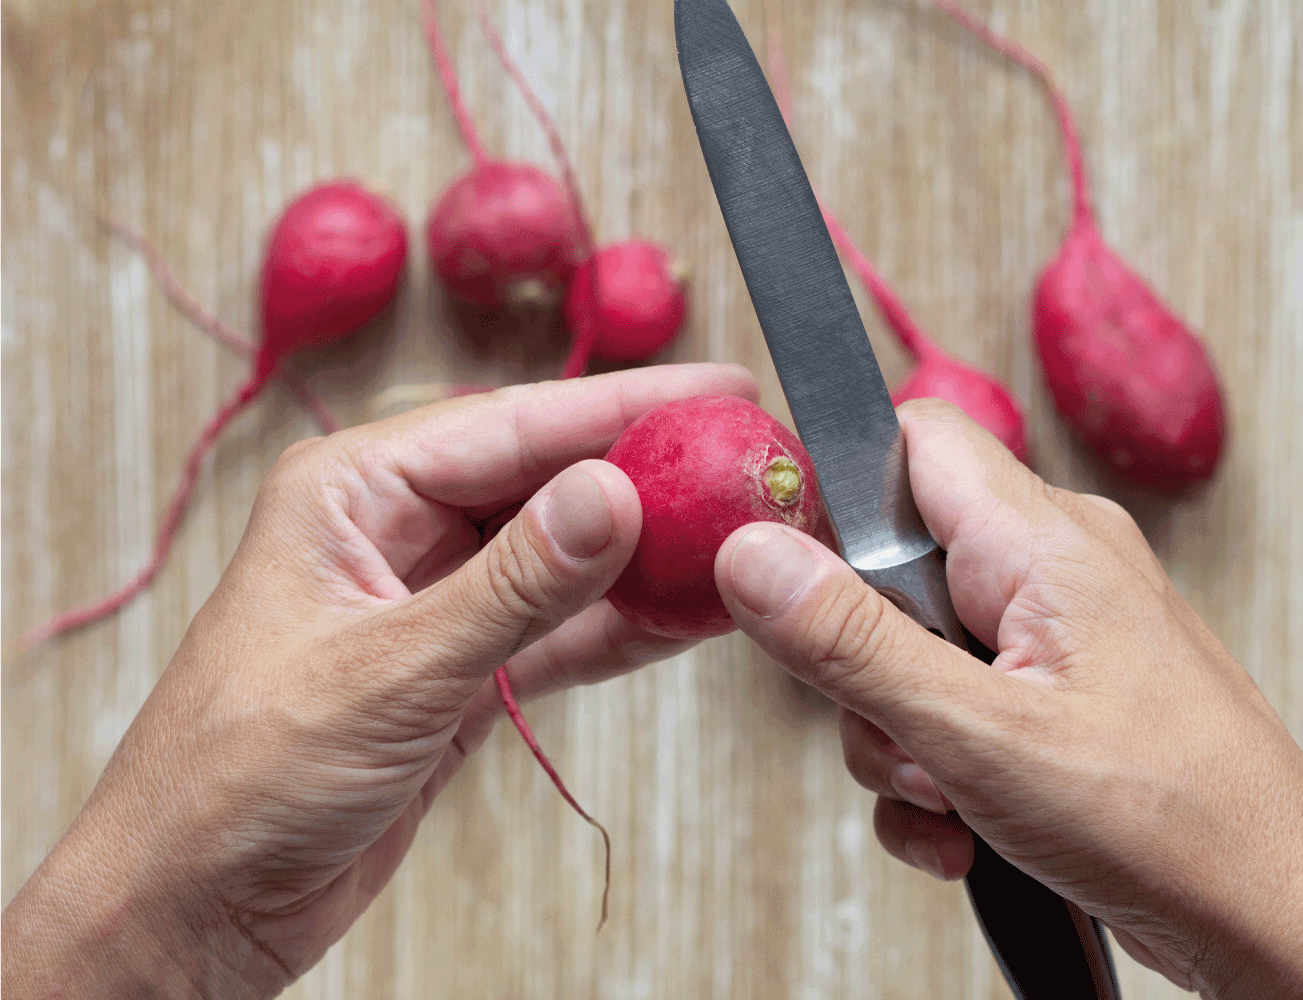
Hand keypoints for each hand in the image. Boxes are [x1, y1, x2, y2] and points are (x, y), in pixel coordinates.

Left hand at [2, 363, 755, 999]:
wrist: (196, 902)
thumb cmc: (240, 778)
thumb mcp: (390, 670)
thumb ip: (512, 584)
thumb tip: (612, 494)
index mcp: (354, 490)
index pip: (514, 426)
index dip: (625, 407)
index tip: (720, 394)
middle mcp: (396, 531)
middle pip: (548, 481)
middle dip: (648, 473)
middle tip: (747, 462)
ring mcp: (434, 603)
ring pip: (563, 557)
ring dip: (647, 554)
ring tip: (738, 535)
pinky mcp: (459, 672)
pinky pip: (559, 631)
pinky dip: (622, 626)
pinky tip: (687, 613)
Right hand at [714, 399, 1302, 999]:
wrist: (1274, 920)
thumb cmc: (1170, 820)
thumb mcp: (977, 733)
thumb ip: (851, 641)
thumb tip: (751, 555)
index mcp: (1042, 539)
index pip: (910, 439)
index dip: (839, 500)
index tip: (802, 590)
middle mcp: (1054, 568)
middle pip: (895, 566)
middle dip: (866, 668)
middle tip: (902, 739)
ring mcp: (1060, 638)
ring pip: (916, 653)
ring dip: (902, 740)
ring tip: (950, 801)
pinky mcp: (1059, 700)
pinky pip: (958, 708)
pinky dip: (942, 774)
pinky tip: (965, 832)